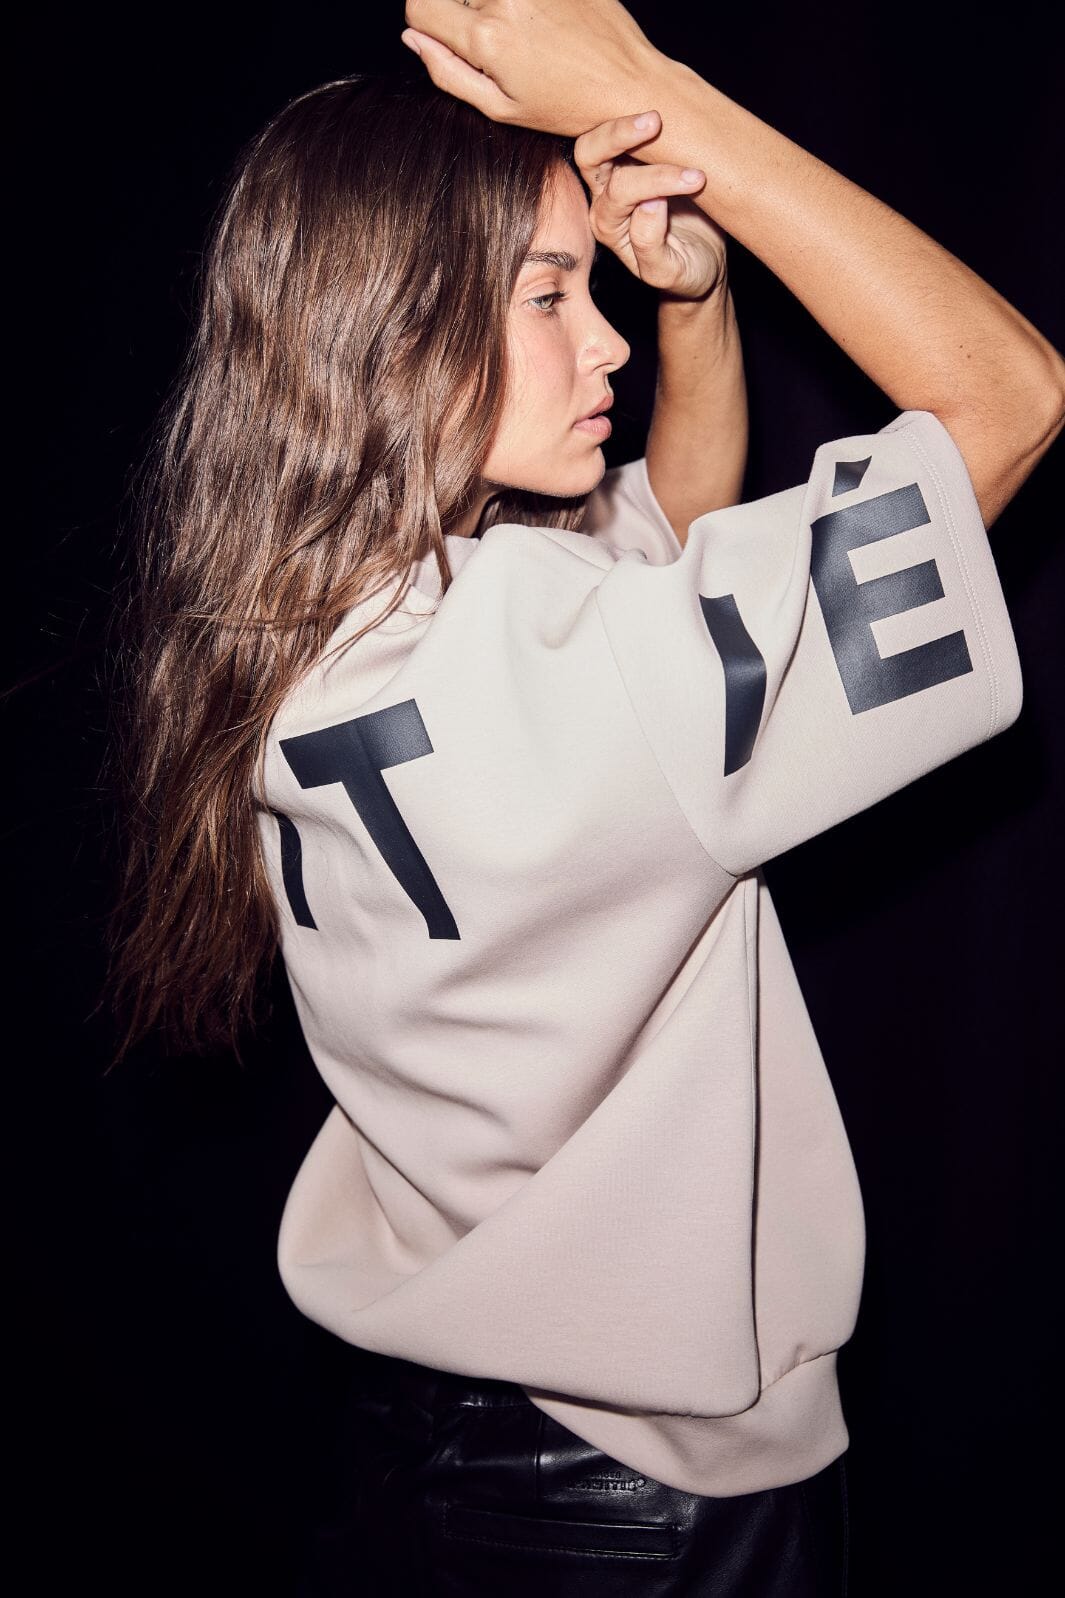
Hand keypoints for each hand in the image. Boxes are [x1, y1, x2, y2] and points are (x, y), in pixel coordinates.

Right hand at [401, 0, 670, 135]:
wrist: (630, 82)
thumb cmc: (568, 105)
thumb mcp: (502, 108)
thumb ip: (448, 72)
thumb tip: (413, 38)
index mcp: (487, 38)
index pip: (420, 7)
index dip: (425, 22)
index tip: (443, 36)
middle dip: (465, 12)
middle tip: (499, 41)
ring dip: (494, 3)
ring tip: (528, 30)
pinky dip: (526, 3)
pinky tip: (546, 21)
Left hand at [577, 112, 726, 299]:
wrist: (701, 262)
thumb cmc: (684, 270)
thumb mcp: (669, 272)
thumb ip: (651, 246)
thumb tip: (650, 202)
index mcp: (608, 225)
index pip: (620, 191)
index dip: (656, 181)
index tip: (695, 180)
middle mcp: (605, 196)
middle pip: (590, 155)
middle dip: (619, 135)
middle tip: (655, 122)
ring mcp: (618, 173)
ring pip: (603, 137)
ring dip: (627, 121)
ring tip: (661, 116)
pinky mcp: (638, 157)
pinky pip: (629, 132)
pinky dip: (641, 118)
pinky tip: (666, 110)